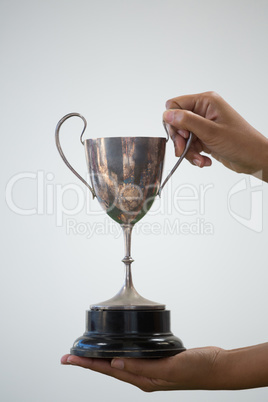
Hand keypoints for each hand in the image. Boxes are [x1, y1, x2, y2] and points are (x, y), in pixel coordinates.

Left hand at [61, 347, 223, 390]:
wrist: (217, 367)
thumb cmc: (198, 369)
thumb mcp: (169, 368)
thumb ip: (142, 367)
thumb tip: (115, 363)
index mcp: (143, 379)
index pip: (107, 370)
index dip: (86, 364)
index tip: (69, 359)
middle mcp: (143, 375)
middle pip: (108, 367)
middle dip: (88, 361)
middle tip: (71, 355)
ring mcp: (150, 368)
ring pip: (119, 361)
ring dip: (102, 356)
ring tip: (89, 350)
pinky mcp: (158, 360)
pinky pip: (133, 355)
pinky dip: (121, 349)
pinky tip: (120, 345)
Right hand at [163, 92, 267, 181]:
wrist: (254, 159)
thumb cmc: (241, 142)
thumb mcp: (211, 132)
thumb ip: (187, 121)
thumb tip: (167, 114)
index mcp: (206, 102)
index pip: (175, 105)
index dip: (174, 121)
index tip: (183, 135)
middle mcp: (203, 111)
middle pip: (177, 123)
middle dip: (180, 140)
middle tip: (184, 150)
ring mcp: (204, 125)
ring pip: (182, 138)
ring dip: (188, 151)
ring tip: (199, 159)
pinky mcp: (204, 138)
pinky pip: (190, 146)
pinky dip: (194, 155)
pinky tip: (204, 160)